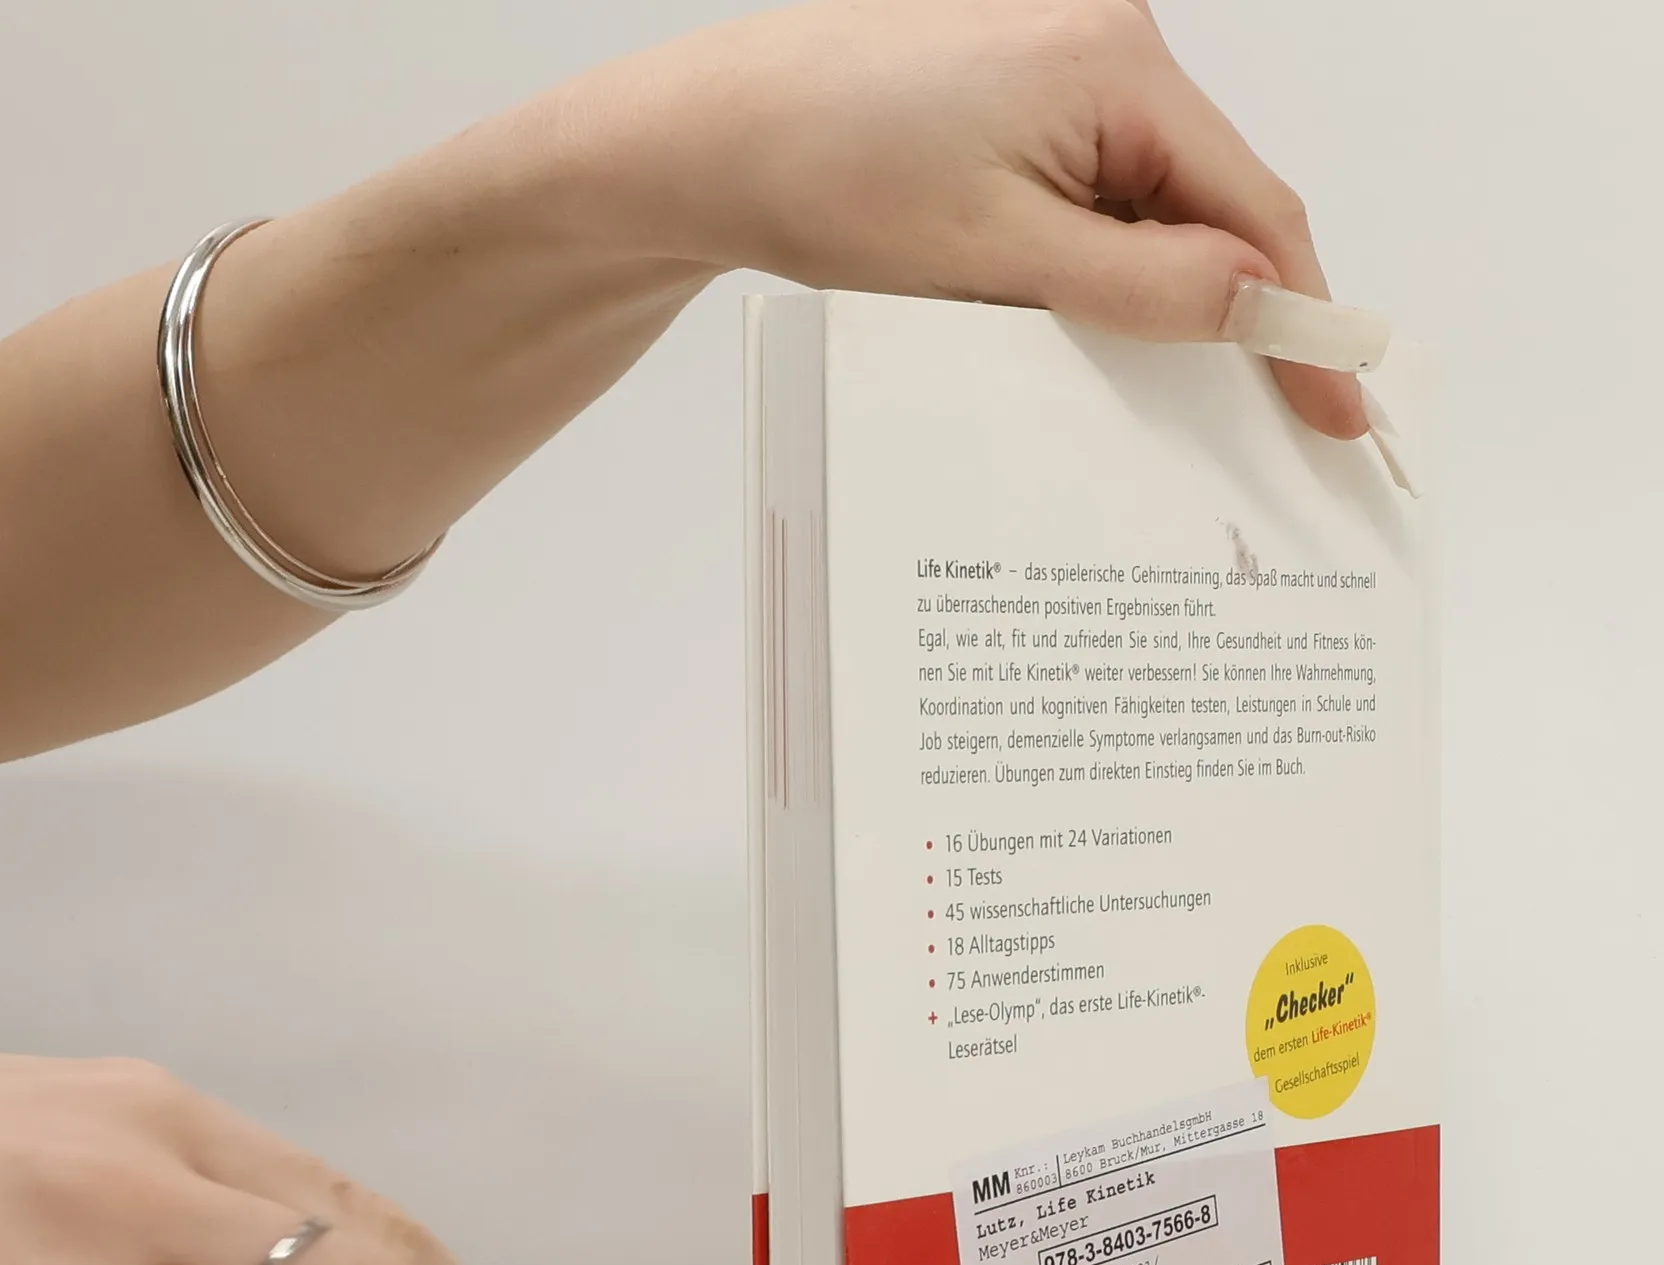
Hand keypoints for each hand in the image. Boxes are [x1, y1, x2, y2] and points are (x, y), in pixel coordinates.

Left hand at [553, 0, 1366, 435]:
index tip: (1338, 409)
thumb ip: (1143, 286)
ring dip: (1150, 298)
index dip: (1302, 319)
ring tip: (1140, 391)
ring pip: (1148, 210)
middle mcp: (1108, 49)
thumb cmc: (832, 176)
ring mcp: (1059, 73)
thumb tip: (1263, 309)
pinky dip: (1095, 270)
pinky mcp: (1015, 106)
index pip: (1255, 209)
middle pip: (1211, 206)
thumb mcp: (1000, 256)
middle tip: (1260, 428)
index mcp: (1121, 65)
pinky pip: (1091, 199)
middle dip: (1228, 316)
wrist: (712, 137)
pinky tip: (1067, 329)